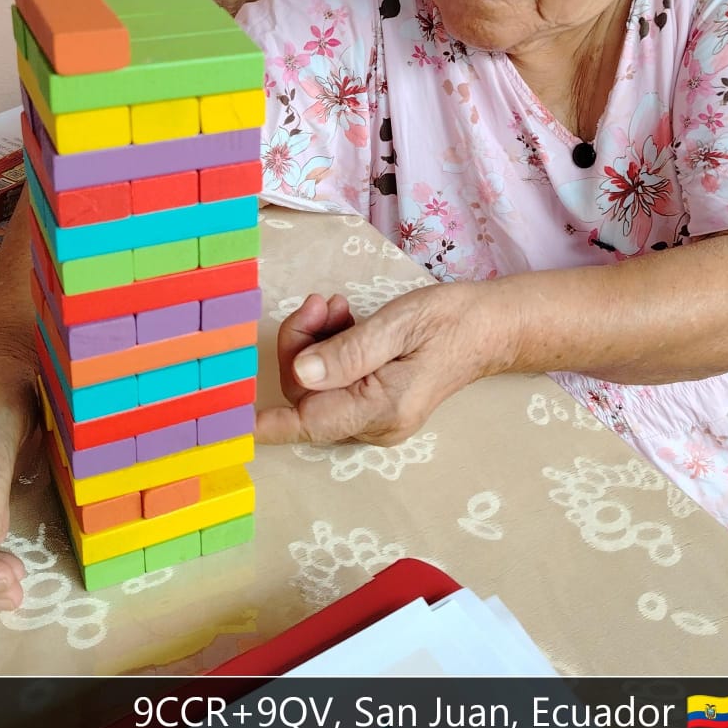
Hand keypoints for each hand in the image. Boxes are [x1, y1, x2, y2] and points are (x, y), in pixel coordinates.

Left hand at [256, 280, 514, 446]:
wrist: (490, 327)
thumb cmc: (450, 321)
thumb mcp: (398, 326)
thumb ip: (348, 352)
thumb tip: (302, 375)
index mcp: (381, 408)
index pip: (311, 422)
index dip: (270, 424)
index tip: (237, 424)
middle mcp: (376, 423)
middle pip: (310, 397)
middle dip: (302, 347)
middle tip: (320, 303)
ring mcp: (378, 417)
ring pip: (320, 387)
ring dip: (316, 344)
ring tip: (335, 306)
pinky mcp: (380, 403)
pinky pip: (337, 383)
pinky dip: (331, 350)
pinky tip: (345, 320)